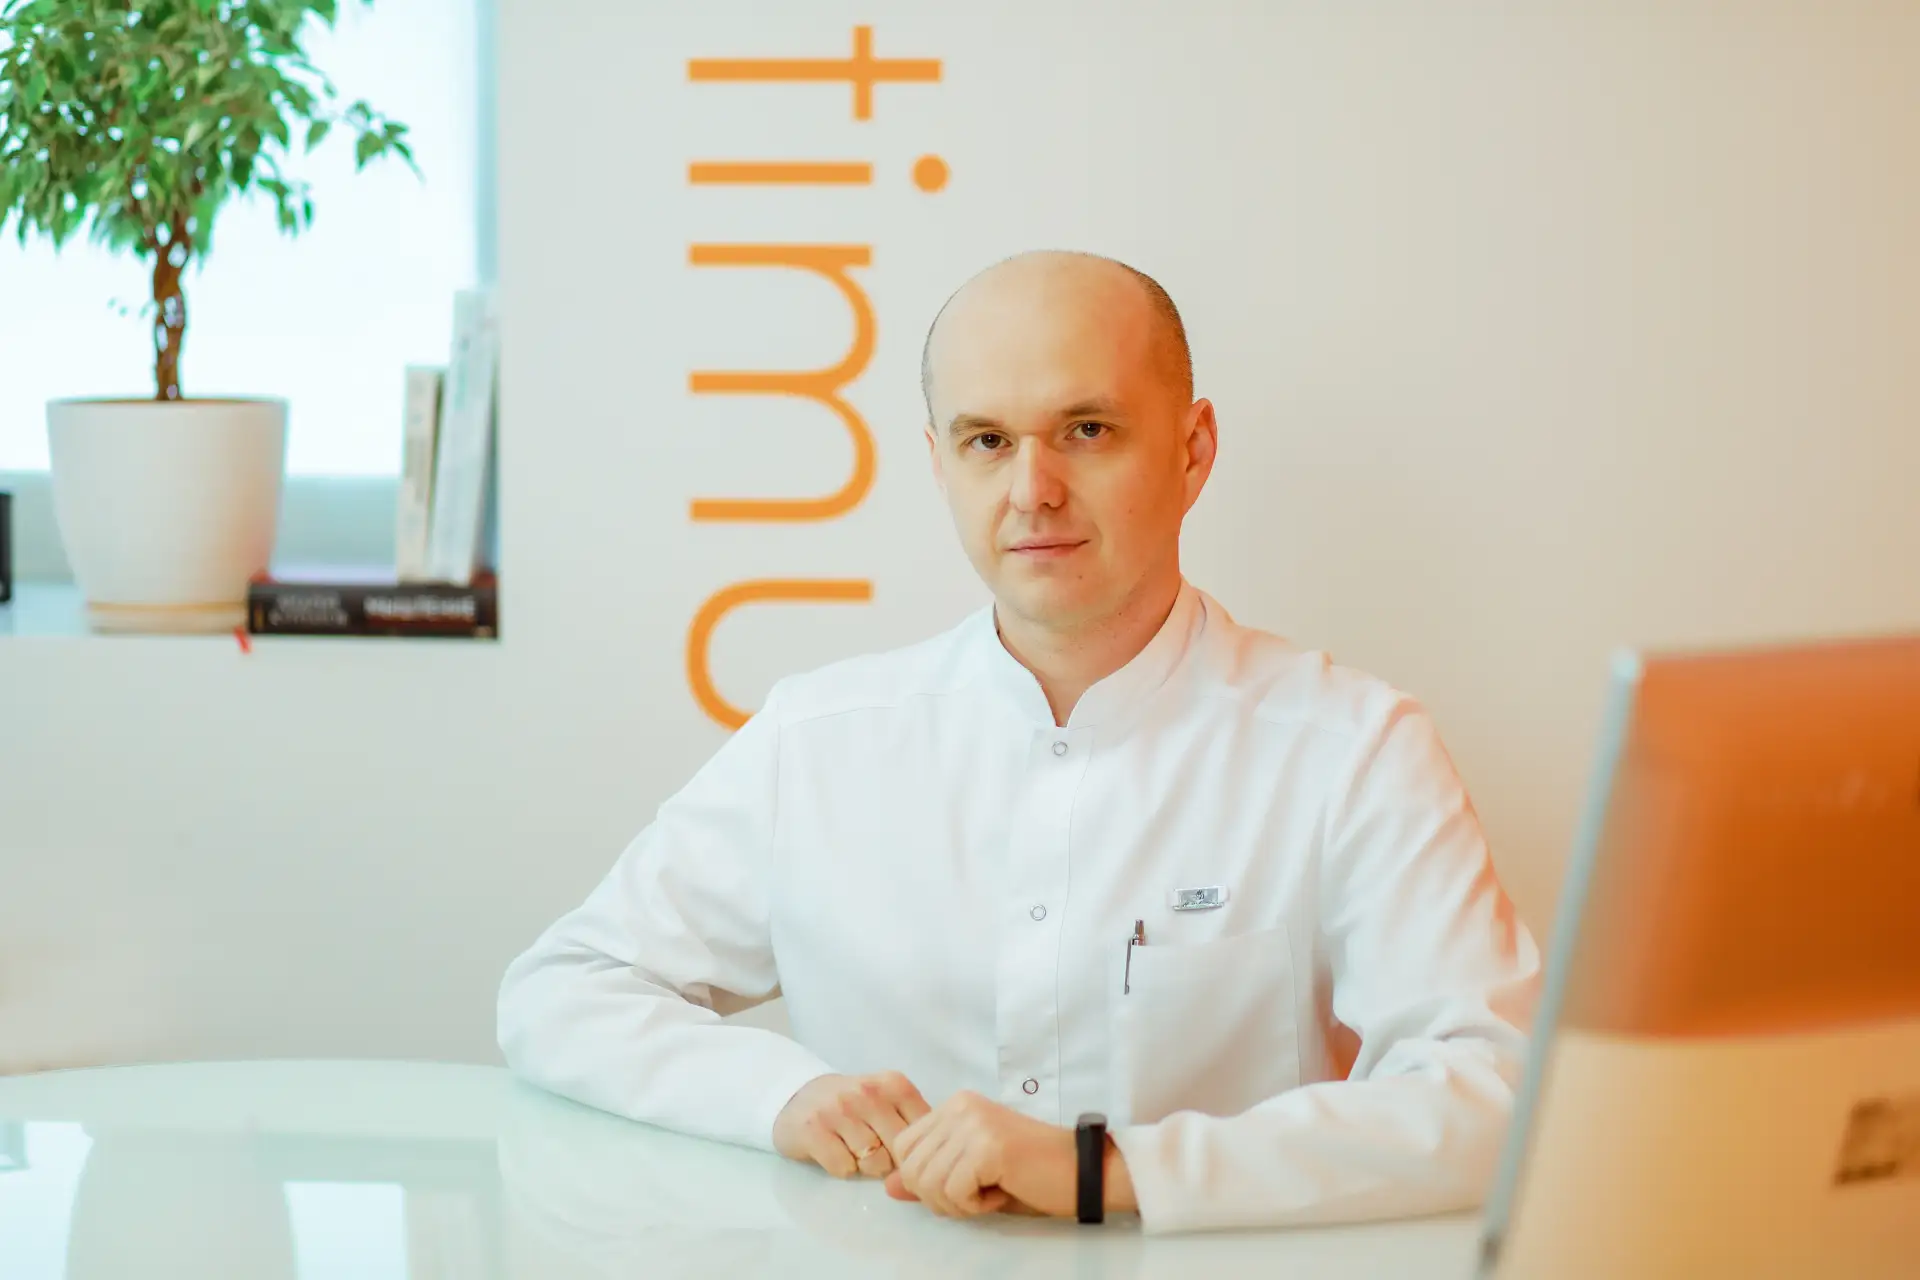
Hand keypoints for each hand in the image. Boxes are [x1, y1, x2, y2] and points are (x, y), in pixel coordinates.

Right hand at [772, 1071, 930, 1179]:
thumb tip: (936, 1159)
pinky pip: (843, 1168)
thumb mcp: (887, 1100)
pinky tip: (834, 1151)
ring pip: (873, 1163)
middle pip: (899, 1151)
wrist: (797, 1096)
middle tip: (875, 1151)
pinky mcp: (813, 1131)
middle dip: (891, 1161)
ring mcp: (839, 1111)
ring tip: (853, 1148)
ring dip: (865, 1166)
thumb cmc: (852, 1105)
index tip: (905, 1152)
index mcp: (893, 1084)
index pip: (922, 1131)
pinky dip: (841, 1167)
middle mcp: (867, 1093)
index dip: (917, 1150)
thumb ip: (912, 1121)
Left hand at [882, 1091, 1080, 1218]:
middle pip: (912, 1169)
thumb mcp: (971, 1175)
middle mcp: (961, 1106)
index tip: (963, 1184)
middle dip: (939, 1198)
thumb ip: (929, 1177)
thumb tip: (888, 1187)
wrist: (1082, 1172)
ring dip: (958, 1204)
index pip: (904, 1148)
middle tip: (978, 1195)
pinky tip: (1002, 1192)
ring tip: (991, 1192)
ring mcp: (974, 1123)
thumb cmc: (1031, 1174)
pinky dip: (976, 1206)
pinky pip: (955, 1192)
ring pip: (929, 1183)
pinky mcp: (989, 1145)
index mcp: (955, 1105)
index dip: (925, 1181)